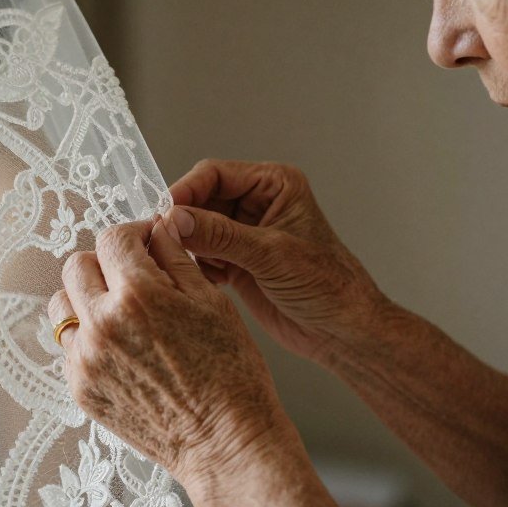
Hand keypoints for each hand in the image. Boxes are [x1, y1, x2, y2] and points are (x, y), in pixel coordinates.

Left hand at [48, 217, 292, 492]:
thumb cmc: (230, 374)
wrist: (224, 443)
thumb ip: (174, 258)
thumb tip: (156, 228)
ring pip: (63, 307)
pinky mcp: (81, 390)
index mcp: (137, 295)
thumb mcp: (211, 301)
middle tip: (131, 276)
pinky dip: (88, 340)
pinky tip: (121, 350)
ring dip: (86, 299)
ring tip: (120, 313)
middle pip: (76, 267)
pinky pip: (69, 348)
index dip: (132, 235)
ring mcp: (86, 360)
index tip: (146, 244)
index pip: (111, 239)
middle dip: (104, 263)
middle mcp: (101, 324)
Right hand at [168, 159, 390, 362]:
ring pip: (196, 228)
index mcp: (274, 185)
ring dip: (190, 246)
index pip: (214, 174)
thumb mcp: (271, 254)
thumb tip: (176, 219)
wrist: (343, 332)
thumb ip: (221, 235)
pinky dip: (197, 266)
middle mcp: (257, 203)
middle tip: (167, 243)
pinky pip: (201, 254)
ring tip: (196, 266)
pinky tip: (210, 281)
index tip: (164, 215)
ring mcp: (245, 233)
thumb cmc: (329, 286)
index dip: (186, 191)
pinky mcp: (237, 261)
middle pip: (200, 199)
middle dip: (184, 222)